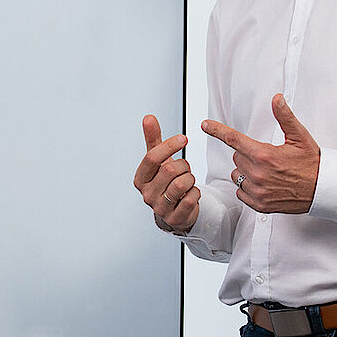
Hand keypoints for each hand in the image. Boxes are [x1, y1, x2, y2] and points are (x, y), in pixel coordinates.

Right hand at [134, 114, 199, 232]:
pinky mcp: (174, 219)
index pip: (151, 158)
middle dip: (184, 165)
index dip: (169, 146)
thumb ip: (153, 139)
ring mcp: (159, 208)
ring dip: (191, 178)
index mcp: (140, 179)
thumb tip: (148, 117)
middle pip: (169, 170)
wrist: (173, 209)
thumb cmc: (165, 181)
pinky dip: (196, 193)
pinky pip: (191, 199)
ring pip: (181, 184)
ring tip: (188, 180)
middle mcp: (146, 194)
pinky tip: (192, 193)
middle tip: (185, 168)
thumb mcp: (158, 160)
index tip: (184, 138)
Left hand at [201, 94, 319, 213]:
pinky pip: (240, 192)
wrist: (323, 189)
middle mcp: (258, 174)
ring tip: (267, 172)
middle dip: (247, 154)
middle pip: (237, 157)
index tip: (205, 125)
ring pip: (237, 175)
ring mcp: (258, 191)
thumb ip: (284, 117)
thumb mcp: (300, 137)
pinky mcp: (259, 204)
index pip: (233, 139)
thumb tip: (276, 99)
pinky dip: (248, 188)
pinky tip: (264, 184)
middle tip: (267, 157)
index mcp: (264, 155)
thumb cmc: (311, 163)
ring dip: (247, 172)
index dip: (217, 130)